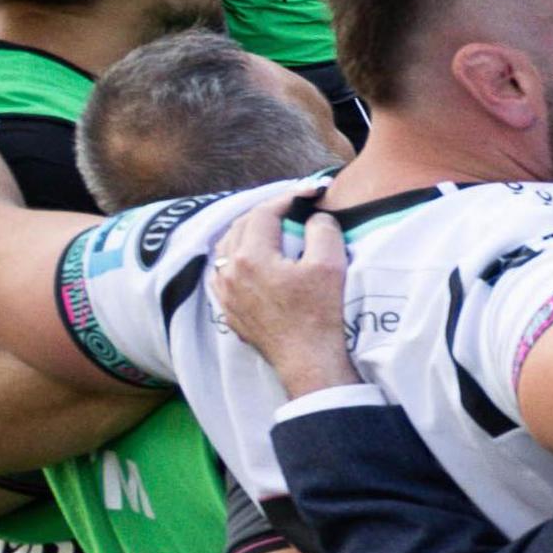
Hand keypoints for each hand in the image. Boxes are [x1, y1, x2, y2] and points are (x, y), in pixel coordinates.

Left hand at [208, 205, 359, 392]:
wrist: (308, 359)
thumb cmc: (319, 313)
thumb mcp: (330, 263)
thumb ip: (322, 229)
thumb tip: (313, 218)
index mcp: (251, 256)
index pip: (264, 213)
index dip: (287, 198)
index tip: (308, 193)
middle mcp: (230, 271)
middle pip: (241, 226)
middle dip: (266, 213)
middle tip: (292, 209)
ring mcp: (226, 292)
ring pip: (227, 248)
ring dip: (248, 233)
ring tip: (271, 230)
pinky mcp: (229, 309)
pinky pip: (222, 273)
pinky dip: (236, 258)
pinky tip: (251, 261)